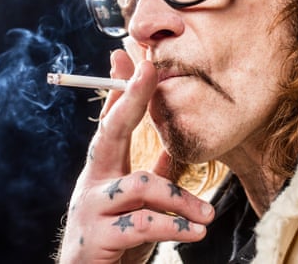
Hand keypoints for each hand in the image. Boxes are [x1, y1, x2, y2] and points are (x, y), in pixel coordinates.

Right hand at [56, 49, 214, 263]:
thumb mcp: (137, 206)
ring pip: (139, 186)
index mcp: (102, 172)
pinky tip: (196, 232)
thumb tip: (176, 147)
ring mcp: (90, 209)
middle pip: (109, 132)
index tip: (129, 56)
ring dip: (181, 199)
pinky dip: (173, 227)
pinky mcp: (96, 239)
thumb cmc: (115, 242)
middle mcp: (91, 183)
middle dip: (131, 98)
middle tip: (150, 71)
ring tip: (207, 216)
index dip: (121, 89)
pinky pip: (141, 224)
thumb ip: (155, 177)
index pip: (111, 122)